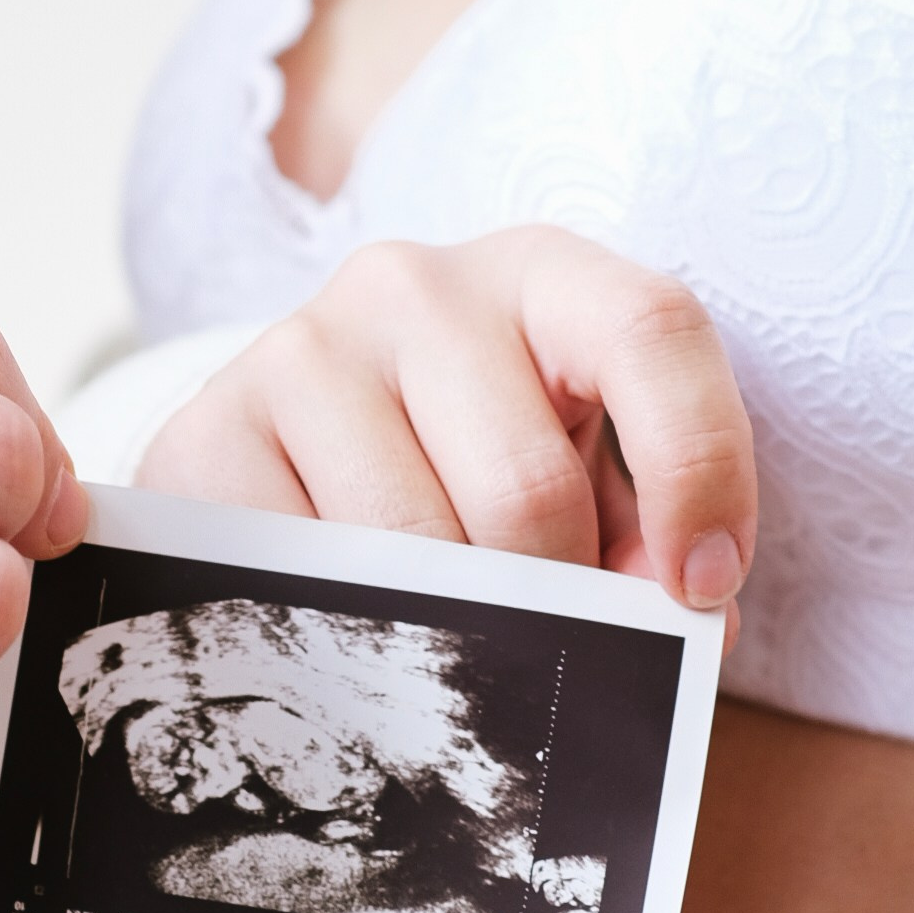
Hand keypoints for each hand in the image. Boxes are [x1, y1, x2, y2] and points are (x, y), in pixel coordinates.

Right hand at [138, 229, 754, 625]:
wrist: (296, 442)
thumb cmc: (475, 462)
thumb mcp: (583, 468)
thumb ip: (648, 534)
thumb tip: (689, 630)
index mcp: (538, 275)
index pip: (650, 331)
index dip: (699, 469)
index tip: (702, 590)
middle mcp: (412, 285)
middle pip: (527, 491)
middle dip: (556, 598)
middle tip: (545, 637)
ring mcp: (301, 350)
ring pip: (412, 547)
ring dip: (450, 626)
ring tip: (447, 627)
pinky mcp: (211, 431)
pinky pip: (304, 576)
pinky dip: (347, 632)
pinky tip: (354, 622)